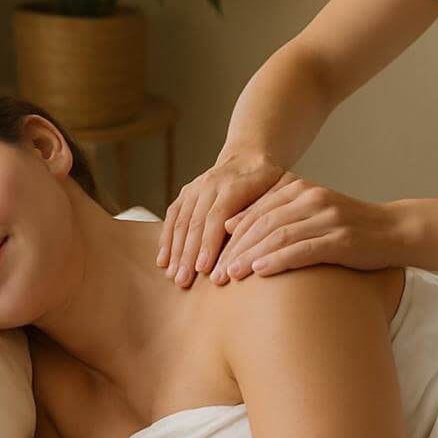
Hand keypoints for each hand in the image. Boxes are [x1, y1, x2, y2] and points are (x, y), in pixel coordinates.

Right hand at [159, 150, 286, 288]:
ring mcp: (195, 188)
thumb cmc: (268, 182)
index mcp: (233, 185)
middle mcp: (210, 184)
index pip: (216, 217)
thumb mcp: (274, 193)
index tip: (203, 269)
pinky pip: (172, 216)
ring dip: (175, 251)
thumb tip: (253, 246)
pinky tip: (163, 261)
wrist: (249, 156)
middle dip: (187, 255)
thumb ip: (261, 215)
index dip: (209, 244)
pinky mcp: (186, 193)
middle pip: (195, 223)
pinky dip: (166, 239)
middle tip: (183, 282)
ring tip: (173, 277)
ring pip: (180, 221)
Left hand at [212, 175, 400, 281]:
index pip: (253, 211)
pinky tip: (260, 272)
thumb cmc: (345, 228)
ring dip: (248, 257)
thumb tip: (229, 225)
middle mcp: (310, 197)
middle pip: (260, 224)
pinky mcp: (340, 238)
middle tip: (213, 275)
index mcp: (298, 188)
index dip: (228, 236)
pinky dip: (277, 260)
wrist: (393, 231)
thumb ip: (274, 215)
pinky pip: (302, 249)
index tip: (210, 258)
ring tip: (228, 277)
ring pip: (276, 236)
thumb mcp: (308, 213)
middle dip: (233, 250)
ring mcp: (326, 217)